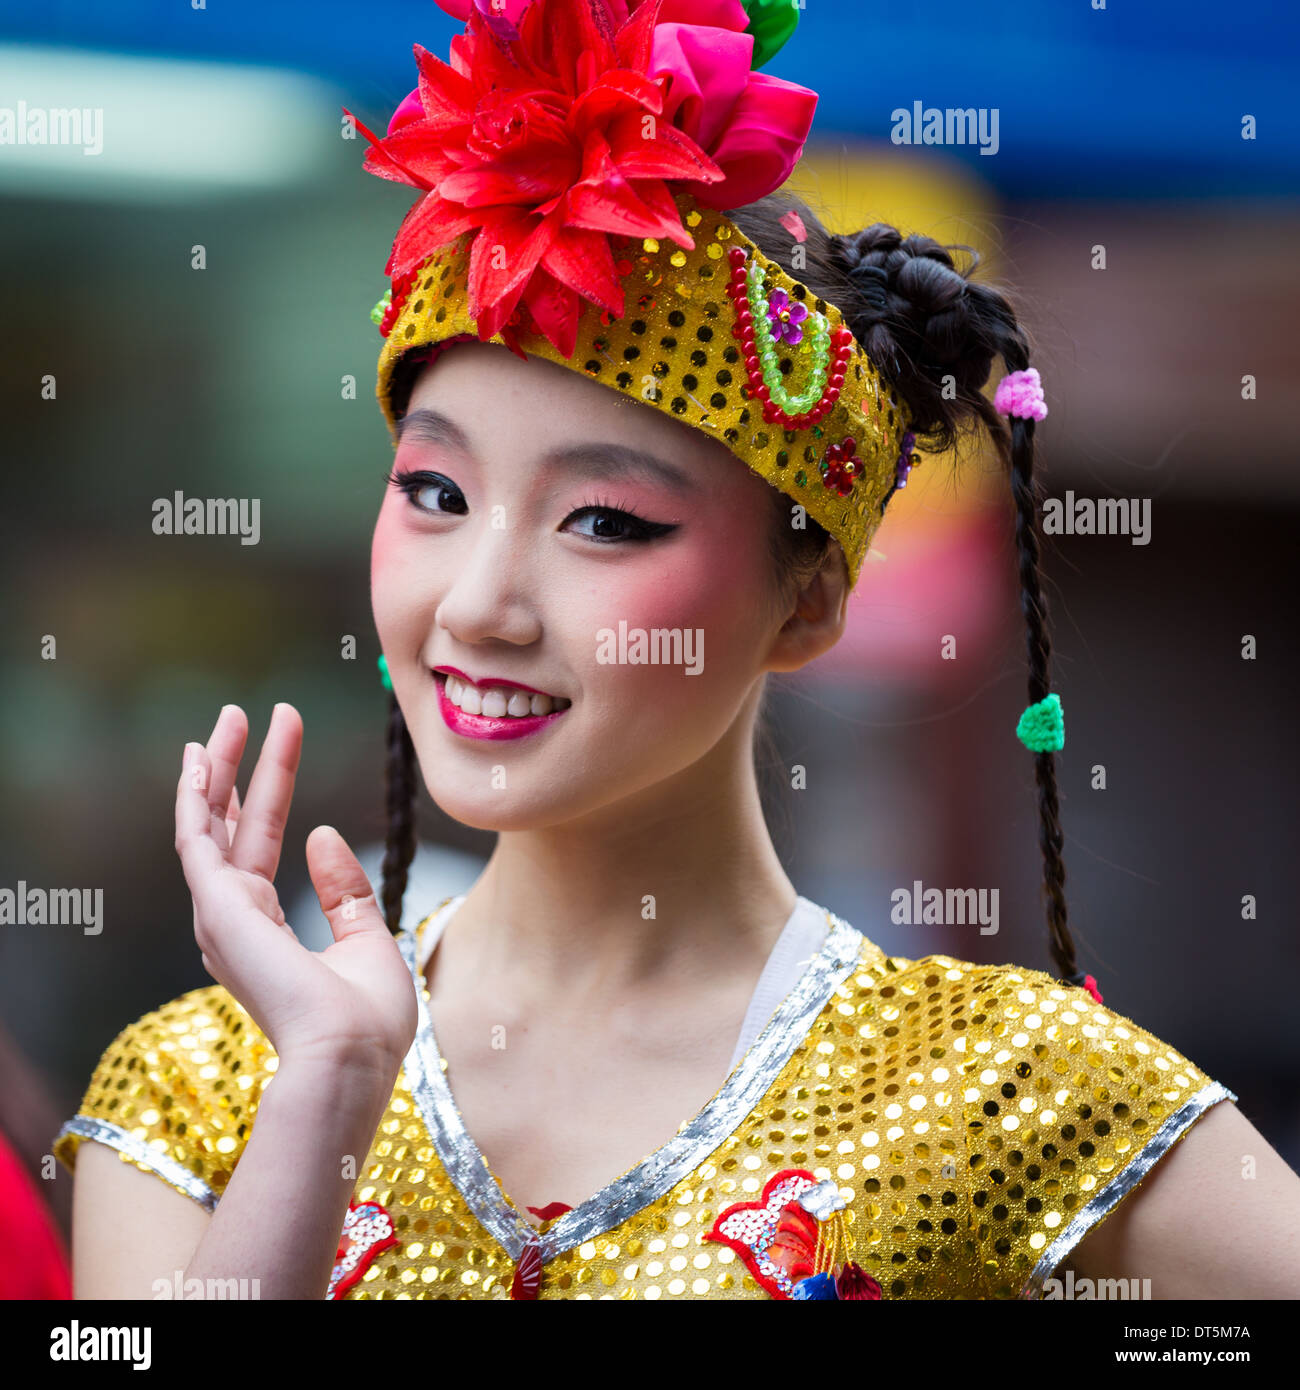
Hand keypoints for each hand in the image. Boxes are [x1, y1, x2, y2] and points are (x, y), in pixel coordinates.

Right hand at [174, 704, 416, 1071]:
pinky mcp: (218, 908)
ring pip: (210, 825)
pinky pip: (198, 841)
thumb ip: (343, 891)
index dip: (268, 791)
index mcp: (266, 932)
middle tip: (244, 714)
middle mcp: (235, 922)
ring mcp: (222, 916)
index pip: (260, 844)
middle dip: (236, 769)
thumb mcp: (366, 939)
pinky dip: (195, 797)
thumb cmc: (366, 1019)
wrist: (353, 1055)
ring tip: (228, 718)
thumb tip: (323, 835)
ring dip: (218, 769)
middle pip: (230, 827)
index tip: (281, 744)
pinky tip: (200, 759)